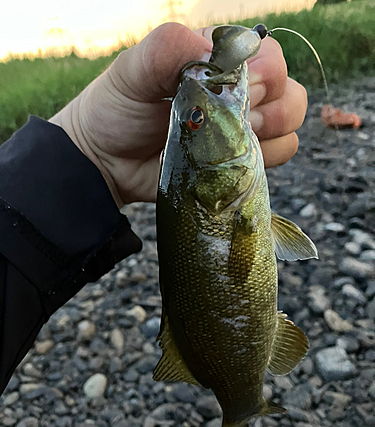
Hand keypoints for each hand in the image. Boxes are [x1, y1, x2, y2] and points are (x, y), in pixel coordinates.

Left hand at [49, 23, 306, 207]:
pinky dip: (263, 158)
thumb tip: (211, 49)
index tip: (222, 90)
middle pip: (287, 89)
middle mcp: (237, 92)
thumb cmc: (116, 110)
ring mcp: (241, 129)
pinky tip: (229, 162)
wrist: (107, 163)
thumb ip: (167, 48)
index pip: (267, 54)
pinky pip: (279, 155)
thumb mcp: (132, 71)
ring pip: (289, 123)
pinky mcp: (239, 162)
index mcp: (218, 61)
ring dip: (267, 133)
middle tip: (224, 120)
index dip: (258, 73)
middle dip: (264, 105)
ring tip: (225, 142)